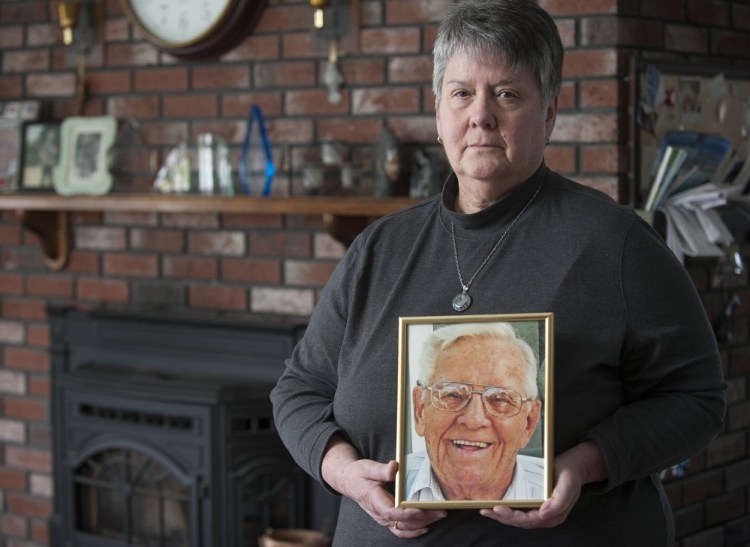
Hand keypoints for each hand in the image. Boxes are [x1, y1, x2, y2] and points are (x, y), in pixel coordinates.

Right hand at [322, 436, 446, 537]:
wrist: (349, 481)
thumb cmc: (358, 474)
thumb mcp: (367, 467)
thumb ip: (381, 470)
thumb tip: (394, 466)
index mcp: (374, 500)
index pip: (392, 513)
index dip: (408, 514)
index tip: (422, 509)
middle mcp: (379, 513)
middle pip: (403, 522)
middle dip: (424, 518)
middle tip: (441, 510)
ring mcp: (383, 518)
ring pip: (404, 528)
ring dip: (423, 524)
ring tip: (439, 515)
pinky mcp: (387, 518)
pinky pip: (401, 530)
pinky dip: (414, 531)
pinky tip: (426, 526)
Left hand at [480, 441, 605, 528]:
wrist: (576, 466)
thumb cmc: (571, 474)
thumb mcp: (568, 484)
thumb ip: (559, 501)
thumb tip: (543, 514)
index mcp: (554, 515)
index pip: (529, 520)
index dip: (512, 516)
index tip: (498, 509)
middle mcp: (546, 516)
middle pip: (521, 521)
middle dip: (502, 517)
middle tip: (486, 510)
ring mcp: (541, 511)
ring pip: (519, 518)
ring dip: (502, 516)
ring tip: (486, 511)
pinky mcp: (536, 504)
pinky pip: (520, 510)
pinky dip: (507, 510)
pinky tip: (496, 506)